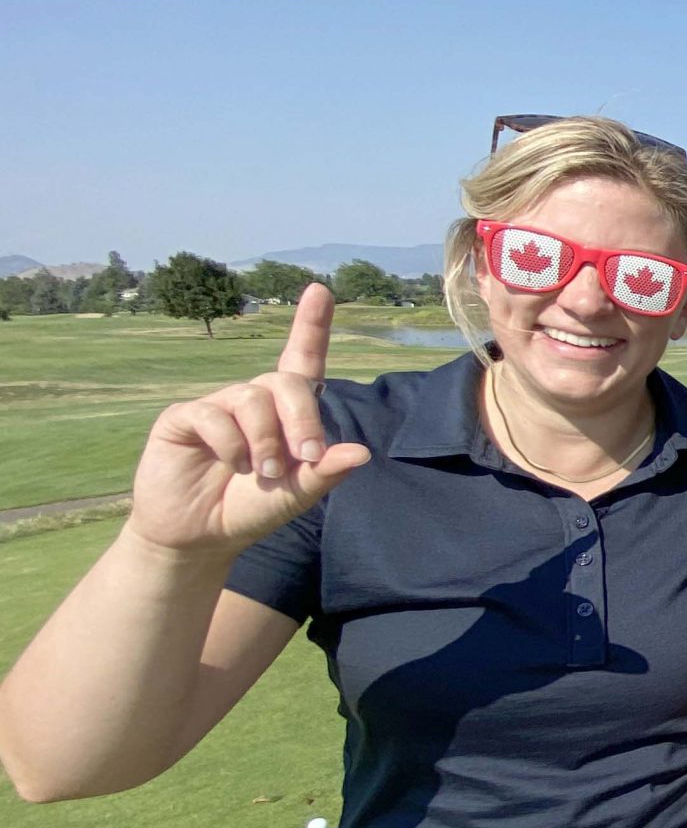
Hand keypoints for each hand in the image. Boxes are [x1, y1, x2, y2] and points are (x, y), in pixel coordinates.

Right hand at [128, 284, 371, 557]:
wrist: (199, 536)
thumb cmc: (251, 508)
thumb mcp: (296, 494)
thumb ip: (325, 473)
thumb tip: (361, 452)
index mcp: (286, 412)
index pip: (302, 361)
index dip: (310, 325)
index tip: (319, 291)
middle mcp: (254, 400)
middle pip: (286, 382)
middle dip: (302, 418)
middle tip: (304, 456)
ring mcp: (218, 405)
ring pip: (251, 397)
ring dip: (264, 438)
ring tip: (260, 470)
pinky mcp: (183, 417)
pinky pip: (212, 414)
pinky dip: (229, 442)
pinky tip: (229, 463)